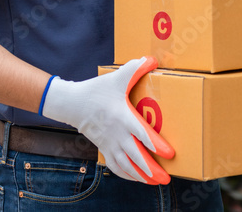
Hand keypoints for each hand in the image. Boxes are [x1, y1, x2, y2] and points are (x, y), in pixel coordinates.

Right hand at [39, 56, 173, 183]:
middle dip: (152, 169)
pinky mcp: (104, 148)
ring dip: (141, 176)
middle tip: (167, 177)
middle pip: (135, 156)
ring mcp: (109, 143)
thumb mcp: (117, 78)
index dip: (156, 145)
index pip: (141, 134)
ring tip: (156, 182)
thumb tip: (152, 60)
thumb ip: (135, 69)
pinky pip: (115, 167)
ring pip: (126, 165)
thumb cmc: (96, 90)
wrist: (72, 103)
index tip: (169, 153)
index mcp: (122, 117)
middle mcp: (116, 134)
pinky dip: (127, 175)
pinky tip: (137, 179)